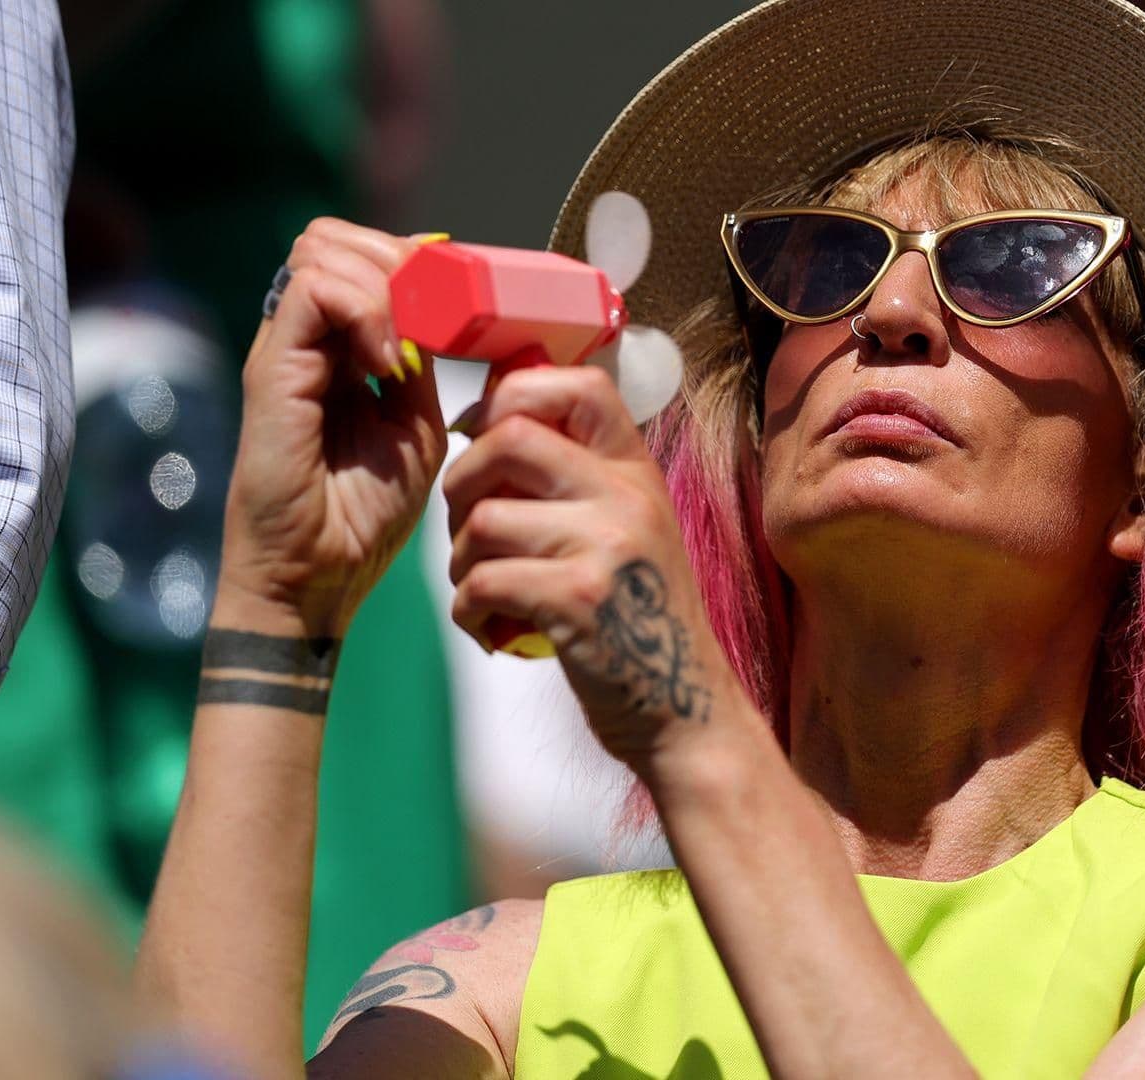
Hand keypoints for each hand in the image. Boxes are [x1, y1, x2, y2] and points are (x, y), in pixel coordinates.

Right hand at [219, 218, 446, 637]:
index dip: (409, 261)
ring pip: (321, 249)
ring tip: (409, 347)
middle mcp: (302, 340)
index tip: (454, 301)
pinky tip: (390, 364)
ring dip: (385, 282)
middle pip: (332, 237)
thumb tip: (440, 311)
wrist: (317, 578)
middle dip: (395, 257)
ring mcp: (284, 350)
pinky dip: (366, 310)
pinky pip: (315, 291)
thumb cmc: (362, 517)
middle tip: (432, 314)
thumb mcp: (416, 430)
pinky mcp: (272, 370)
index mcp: (335, 350)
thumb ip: (422, 369)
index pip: (358, 257)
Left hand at [443, 365, 740, 767]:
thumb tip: (491, 429)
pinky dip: (467, 610)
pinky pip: (484, 580)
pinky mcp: (579, 598)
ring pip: (484, 517)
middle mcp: (628, 495)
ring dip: (459, 560)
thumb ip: (581, 482)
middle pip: (509, 437)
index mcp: (638, 471)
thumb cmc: (640, 623)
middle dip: (462, 482)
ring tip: (480, 589)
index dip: (512, 394)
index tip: (485, 435)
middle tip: (468, 528)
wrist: (685, 711)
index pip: (577, 383)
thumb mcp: (629, 533)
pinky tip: (488, 628)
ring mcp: (608, 544)